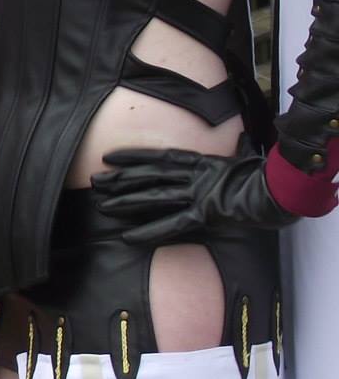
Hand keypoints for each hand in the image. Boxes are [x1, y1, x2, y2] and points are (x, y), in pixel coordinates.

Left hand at [92, 148, 292, 245]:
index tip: (110, 157)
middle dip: (121, 179)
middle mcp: (197, 177)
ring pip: (155, 196)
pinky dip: (150, 230)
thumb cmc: (267, 177)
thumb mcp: (245, 159)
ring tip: (101, 204)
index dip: (135, 157)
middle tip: (95, 181)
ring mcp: (200, 194)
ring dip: (127, 200)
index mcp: (204, 164)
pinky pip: (173, 224)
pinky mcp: (206, 212)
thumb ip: (234, 151)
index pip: (161, 158)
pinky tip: (129, 236)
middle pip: (151, 176)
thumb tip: (236, 142)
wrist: (284, 189)